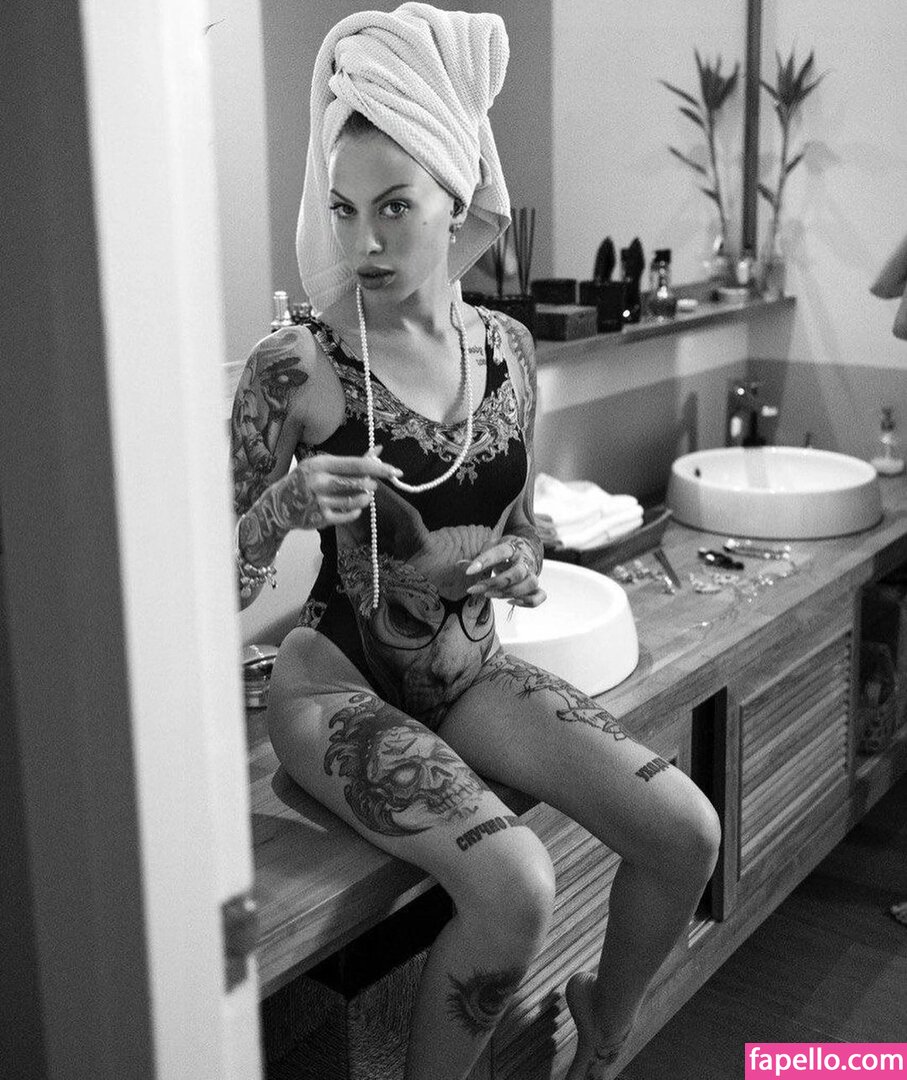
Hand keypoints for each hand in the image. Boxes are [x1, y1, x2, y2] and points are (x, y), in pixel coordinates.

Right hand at [281, 446, 401, 529]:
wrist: (279, 504)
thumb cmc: (307, 480)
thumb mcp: (324, 465)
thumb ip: (352, 461)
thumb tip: (379, 450)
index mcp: (320, 463)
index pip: (356, 464)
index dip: (379, 468)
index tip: (395, 471)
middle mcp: (319, 481)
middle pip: (359, 482)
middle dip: (371, 484)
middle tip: (371, 484)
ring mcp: (319, 501)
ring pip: (357, 500)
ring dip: (365, 498)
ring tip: (363, 495)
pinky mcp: (321, 519)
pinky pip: (349, 514)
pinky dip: (356, 510)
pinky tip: (354, 507)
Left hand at [464, 535, 545, 607]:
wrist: (524, 549)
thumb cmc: (502, 551)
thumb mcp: (490, 548)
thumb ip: (476, 558)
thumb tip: (459, 565)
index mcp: (513, 547)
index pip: (501, 552)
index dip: (484, 561)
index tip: (468, 572)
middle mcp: (525, 560)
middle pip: (517, 573)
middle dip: (495, 583)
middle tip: (476, 589)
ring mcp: (533, 573)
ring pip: (530, 584)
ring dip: (509, 592)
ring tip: (489, 595)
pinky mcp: (536, 586)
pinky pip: (540, 596)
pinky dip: (528, 602)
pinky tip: (511, 601)